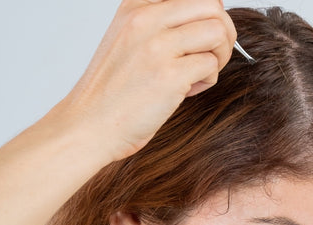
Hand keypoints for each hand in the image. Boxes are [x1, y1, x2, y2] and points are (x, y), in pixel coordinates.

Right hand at [52, 0, 235, 161]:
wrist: (90, 125)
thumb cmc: (114, 90)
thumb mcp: (130, 39)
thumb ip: (163, 24)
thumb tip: (214, 17)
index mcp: (136, 6)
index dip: (206, 16)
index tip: (198, 38)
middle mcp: (145, 19)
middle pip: (212, 6)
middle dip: (222, 32)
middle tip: (211, 55)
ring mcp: (157, 45)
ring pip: (217, 32)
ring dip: (219, 56)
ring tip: (198, 73)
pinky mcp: (169, 74)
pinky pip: (212, 65)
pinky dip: (207, 80)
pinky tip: (185, 90)